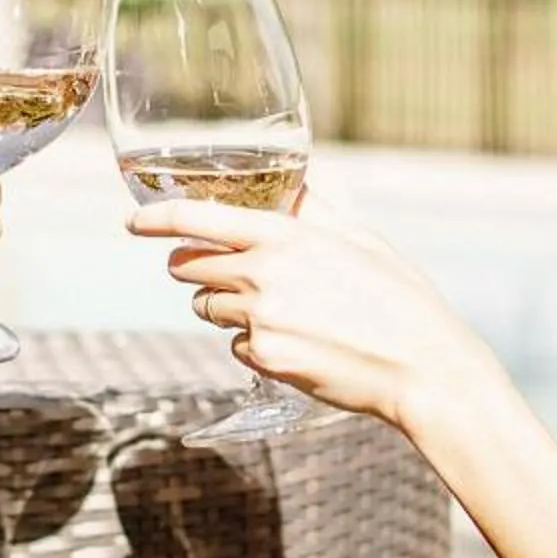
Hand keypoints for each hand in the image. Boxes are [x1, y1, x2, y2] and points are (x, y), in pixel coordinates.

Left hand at [124, 192, 501, 429]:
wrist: (423, 366)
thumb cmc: (399, 298)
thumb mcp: (360, 238)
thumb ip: (314, 211)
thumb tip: (291, 191)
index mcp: (284, 235)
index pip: (196, 219)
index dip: (155, 219)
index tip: (133, 222)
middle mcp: (262, 274)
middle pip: (188, 267)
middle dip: (196, 268)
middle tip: (226, 274)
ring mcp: (259, 320)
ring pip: (208, 308)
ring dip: (226, 307)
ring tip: (282, 311)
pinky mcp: (264, 359)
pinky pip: (236, 346)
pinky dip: (255, 344)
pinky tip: (298, 343)